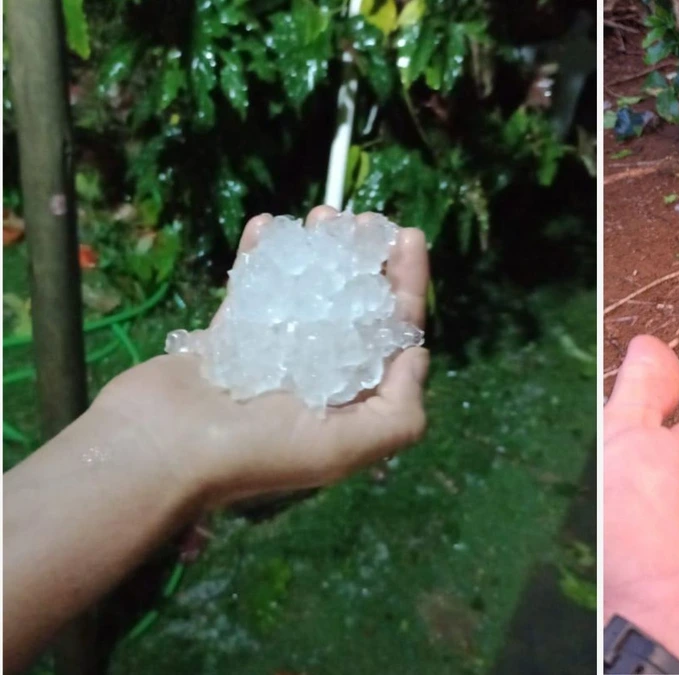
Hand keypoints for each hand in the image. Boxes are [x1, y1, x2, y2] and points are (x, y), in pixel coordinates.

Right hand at [91, 206, 430, 507]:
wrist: (157, 451)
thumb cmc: (256, 451)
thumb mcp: (346, 446)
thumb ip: (398, 410)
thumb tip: (417, 355)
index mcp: (350, 404)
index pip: (391, 336)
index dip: (406, 287)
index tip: (407, 236)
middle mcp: (317, 379)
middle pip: (354, 307)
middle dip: (364, 260)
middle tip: (362, 218)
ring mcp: (271, 355)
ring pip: (307, 293)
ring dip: (319, 251)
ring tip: (322, 213)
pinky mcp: (227, 338)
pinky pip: (253, 289)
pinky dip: (262, 256)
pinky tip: (268, 223)